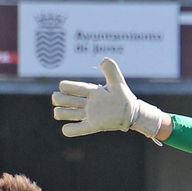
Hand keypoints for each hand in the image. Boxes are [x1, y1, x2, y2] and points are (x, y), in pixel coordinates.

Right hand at [51, 58, 166, 138]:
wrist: (132, 115)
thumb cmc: (124, 98)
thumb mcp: (118, 83)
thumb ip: (111, 70)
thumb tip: (102, 60)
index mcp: (92, 92)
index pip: (75, 88)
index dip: (67, 87)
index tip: (62, 86)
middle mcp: (88, 103)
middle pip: (66, 100)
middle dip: (59, 99)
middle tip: (59, 100)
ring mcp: (90, 115)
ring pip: (68, 113)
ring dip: (61, 113)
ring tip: (59, 113)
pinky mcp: (93, 126)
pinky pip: (78, 129)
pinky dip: (70, 130)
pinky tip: (66, 128)